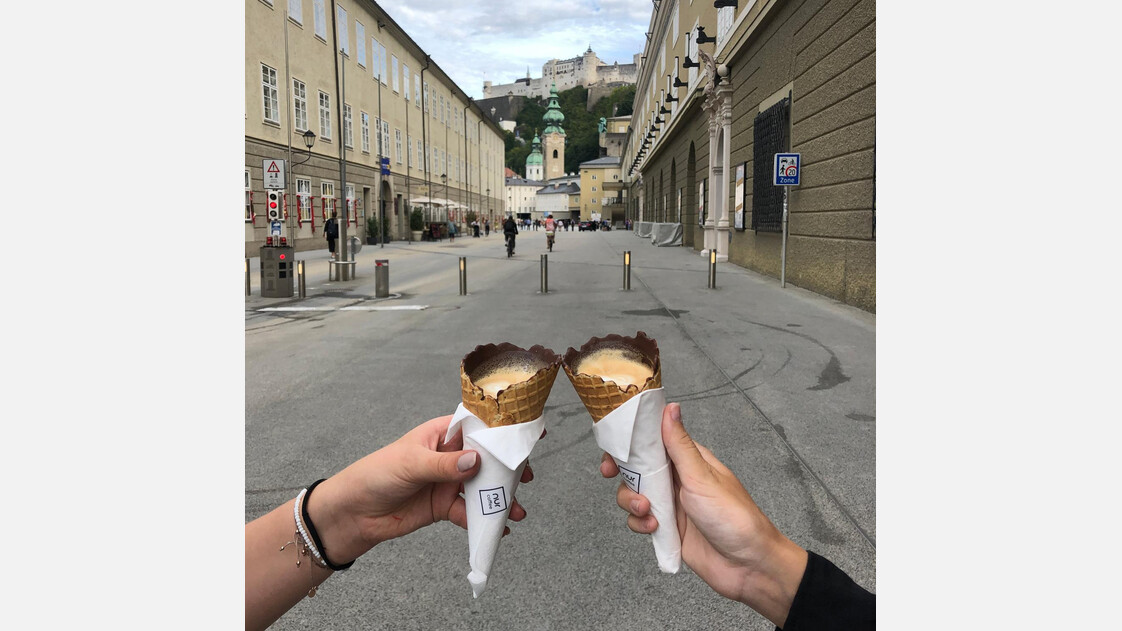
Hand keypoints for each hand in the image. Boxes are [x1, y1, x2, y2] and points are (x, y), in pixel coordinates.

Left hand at [307, 415, 534, 565]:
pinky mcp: (444, 507)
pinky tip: (499, 528)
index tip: (528, 432)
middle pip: (487, 458)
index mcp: (441, 434)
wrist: (354, 513)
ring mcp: (448, 482)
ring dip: (500, 498)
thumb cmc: (376, 474)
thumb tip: (476, 461)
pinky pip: (470, 513)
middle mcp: (449, 456)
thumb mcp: (411, 464)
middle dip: (508, 467)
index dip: (503, 428)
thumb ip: (444, 465)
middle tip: (528, 476)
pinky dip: (485, 520)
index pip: (477, 426)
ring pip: (482, 487)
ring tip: (517, 510)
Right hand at [600, 403, 806, 627]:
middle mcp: (678, 479)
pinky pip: (640, 521)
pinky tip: (653, 528)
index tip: (613, 448)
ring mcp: (671, 505)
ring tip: (647, 510)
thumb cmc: (734, 517)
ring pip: (634, 495)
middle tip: (613, 475)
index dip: (630, 442)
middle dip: (624, 474)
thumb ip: (680, 445)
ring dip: (632, 501)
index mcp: (689, 460)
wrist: (747, 566)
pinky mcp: (666, 529)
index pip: (653, 441)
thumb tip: (670, 408)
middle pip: (637, 469)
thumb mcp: (701, 477)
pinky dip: (640, 524)